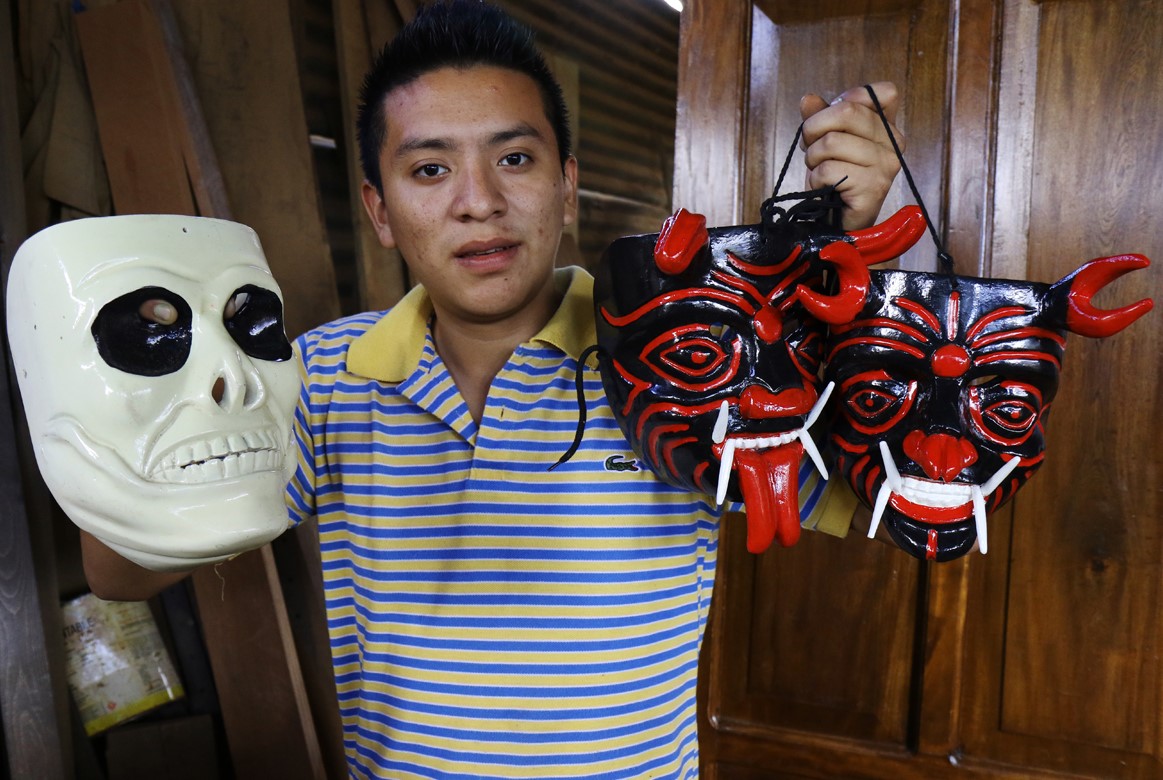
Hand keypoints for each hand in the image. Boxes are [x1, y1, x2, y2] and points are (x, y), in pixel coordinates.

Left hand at [799, 81, 903, 230]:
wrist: (840, 223)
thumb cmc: (836, 180)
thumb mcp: (826, 142)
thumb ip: (820, 117)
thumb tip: (808, 99)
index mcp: (887, 126)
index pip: (877, 92)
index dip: (844, 99)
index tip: (832, 122)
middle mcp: (894, 142)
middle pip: (847, 110)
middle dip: (815, 127)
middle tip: (811, 147)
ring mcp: (886, 165)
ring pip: (831, 142)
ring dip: (813, 158)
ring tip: (820, 172)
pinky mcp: (873, 187)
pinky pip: (828, 169)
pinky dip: (816, 179)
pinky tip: (825, 187)